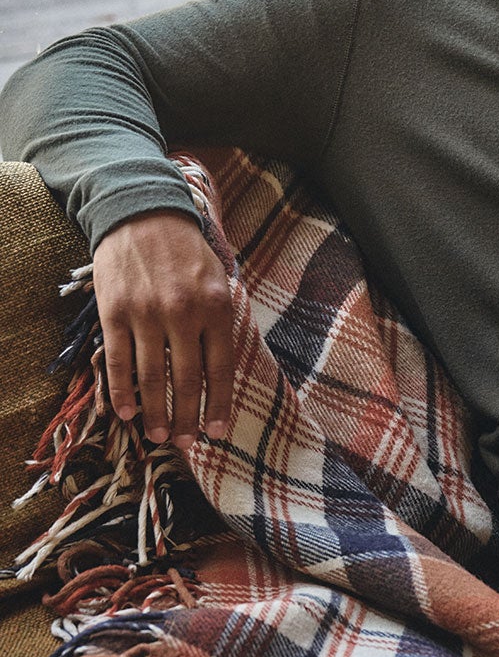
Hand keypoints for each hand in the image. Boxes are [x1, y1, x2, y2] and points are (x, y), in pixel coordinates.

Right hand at [92, 210, 233, 448]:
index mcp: (215, 308)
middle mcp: (183, 314)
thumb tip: (225, 368)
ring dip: (156, 413)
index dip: (219, 404)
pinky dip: (121, 392)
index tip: (216, 431)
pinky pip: (118, 361)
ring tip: (158, 436)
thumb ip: (221, 320)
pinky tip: (127, 413)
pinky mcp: (115, 312)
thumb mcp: (217, 279)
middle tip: (185, 443)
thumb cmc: (185, 251)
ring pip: (151, 377)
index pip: (221, 369)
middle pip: (187, 380)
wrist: (142, 213)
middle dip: (187, 418)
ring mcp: (146, 314)